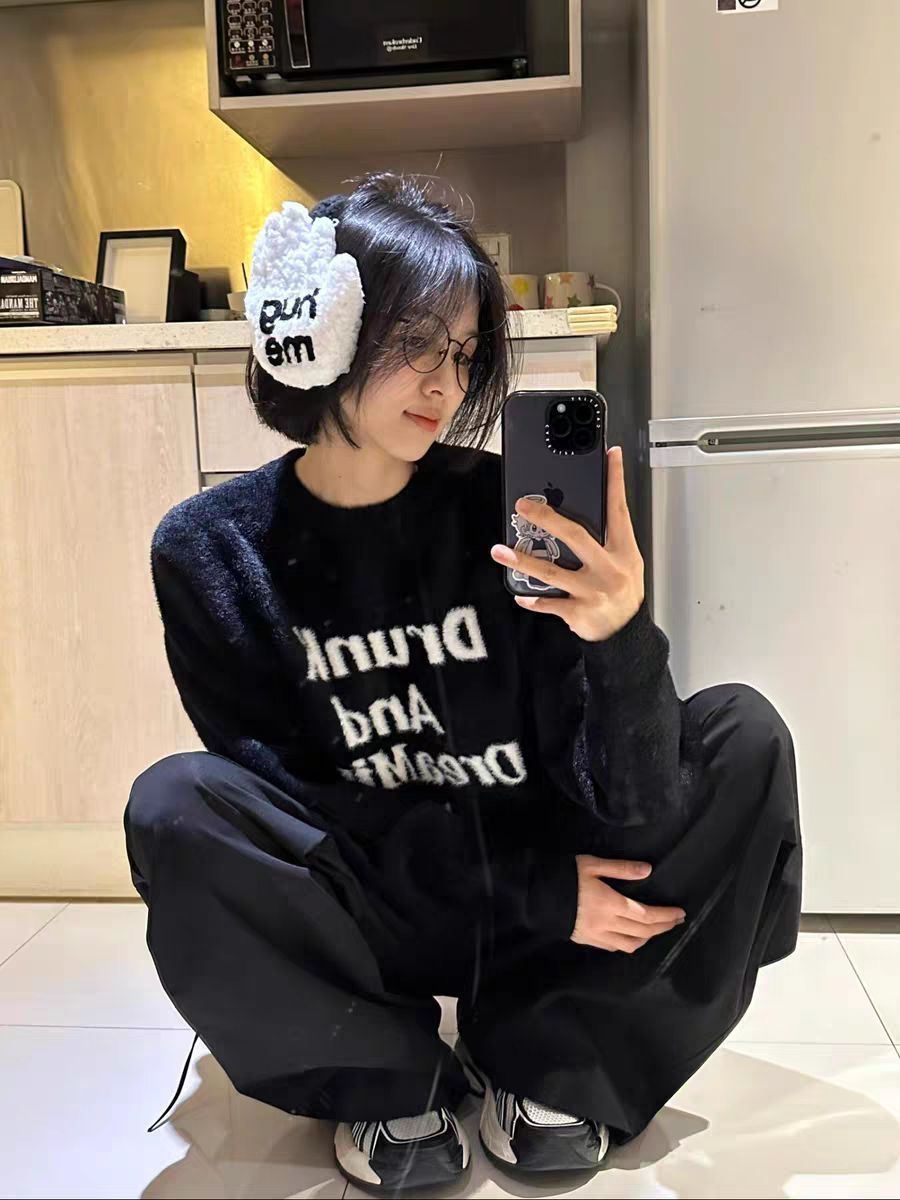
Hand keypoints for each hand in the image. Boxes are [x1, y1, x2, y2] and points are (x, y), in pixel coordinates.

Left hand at [490, 446, 644, 642]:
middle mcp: (609, 569)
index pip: (619, 510)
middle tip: (523, 507)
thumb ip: (608, 539)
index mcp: (623, 551)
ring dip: (522, 561)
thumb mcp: (626, 562)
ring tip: (501, 550)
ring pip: (552, 572)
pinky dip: (533, 599)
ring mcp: (593, 592)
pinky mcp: (579, 612)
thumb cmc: (623, 593)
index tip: (611, 455)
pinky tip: (520, 594)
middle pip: (575, 535)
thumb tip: (577, 511)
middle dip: (546, 519)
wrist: (627, 635)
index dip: (615, 481)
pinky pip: (549, 604)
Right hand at [570, 855, 685, 951]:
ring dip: (648, 938)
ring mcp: (596, 935)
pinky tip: (633, 937)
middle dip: (663, 927)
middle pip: (643, 932)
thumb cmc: (564, 874)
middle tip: (676, 920)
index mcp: (610, 903)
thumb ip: (621, 868)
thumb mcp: (592, 864)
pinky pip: (614, 947)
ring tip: (657, 929)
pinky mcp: (587, 940)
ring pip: (630, 944)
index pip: (647, 915)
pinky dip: (630, 943)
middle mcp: (607, 924)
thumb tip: (648, 869)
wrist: (535, 894)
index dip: (666, 916)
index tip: (680, 913)